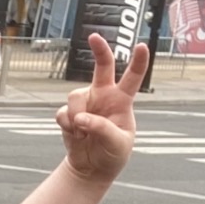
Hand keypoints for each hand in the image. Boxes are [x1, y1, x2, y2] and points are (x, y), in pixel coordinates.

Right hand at [53, 34, 147, 184]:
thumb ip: (102, 129)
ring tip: (83, 133)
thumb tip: (81, 118)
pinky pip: (62, 112)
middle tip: (93, 37)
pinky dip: (67, 125)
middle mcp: (104, 96)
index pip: (133, 77)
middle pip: (103, 67)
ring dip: (76, 115)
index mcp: (122, 101)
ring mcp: (86, 103)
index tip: (142, 46)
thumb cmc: (113, 154)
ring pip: (75, 96)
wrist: (92, 167)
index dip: (139, 61)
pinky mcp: (69, 114)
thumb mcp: (117, 144)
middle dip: (100, 50)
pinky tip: (75, 135)